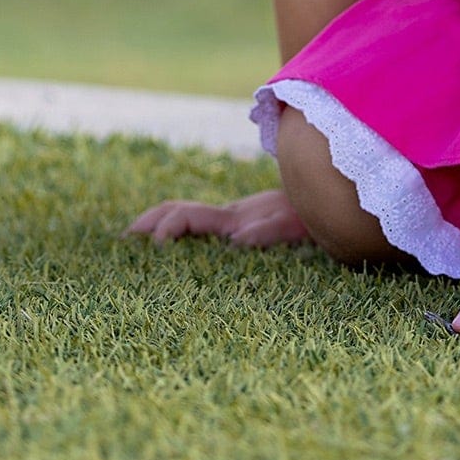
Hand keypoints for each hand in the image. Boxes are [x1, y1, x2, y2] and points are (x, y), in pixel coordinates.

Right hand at [122, 189, 311, 248]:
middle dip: (147, 225)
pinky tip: (172, 257)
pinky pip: (207, 232)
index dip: (165, 227)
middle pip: (179, 213)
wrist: (341, 201)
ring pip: (189, 218)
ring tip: (132, 250)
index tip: (150, 246)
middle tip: (118, 246)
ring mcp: (240, 221)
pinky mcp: (250, 229)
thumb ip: (272, 230)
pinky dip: (181, 237)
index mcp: (237, 219)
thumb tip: (237, 240)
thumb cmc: (320, 217)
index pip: (187, 216)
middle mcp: (233, 218)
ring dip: (159, 229)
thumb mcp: (299, 225)